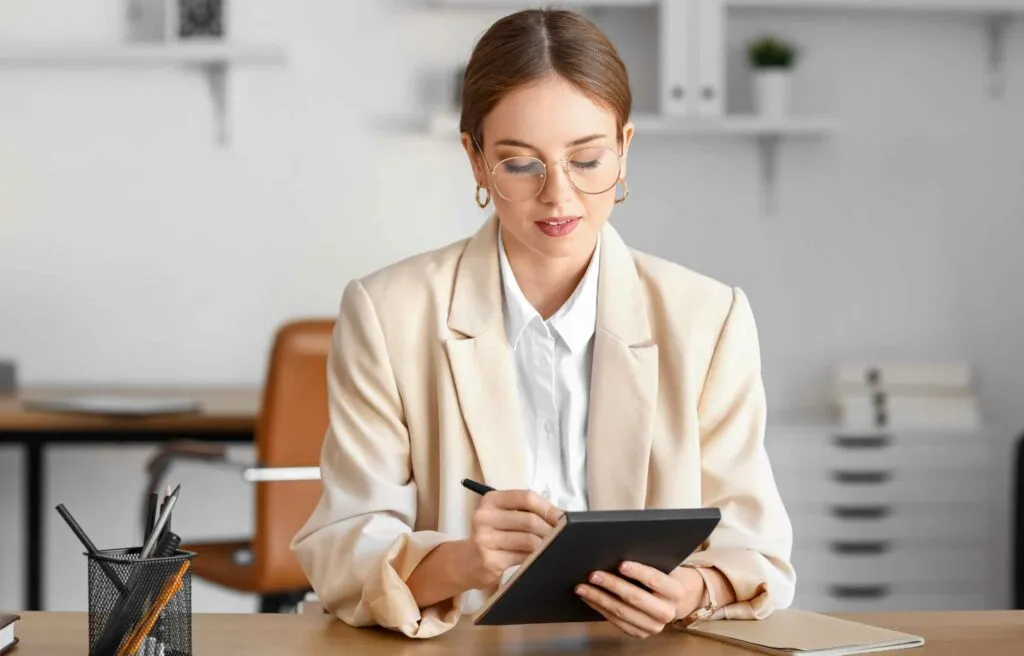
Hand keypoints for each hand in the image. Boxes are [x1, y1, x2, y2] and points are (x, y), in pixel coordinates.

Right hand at [460, 489, 562, 589]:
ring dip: (546, 544)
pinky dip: (536, 557)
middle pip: (529, 519)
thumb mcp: (503, 516)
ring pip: (528, 539)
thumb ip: (525, 512)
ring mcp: (484, 539)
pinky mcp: (490, 560)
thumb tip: (560, 517)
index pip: (526, 497)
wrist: (467, 562)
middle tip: (563, 536)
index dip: (548, 508)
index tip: (563, 518)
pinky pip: (522, 557)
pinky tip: (539, 558)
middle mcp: (484, 516)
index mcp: (491, 500)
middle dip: (551, 529)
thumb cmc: (492, 535)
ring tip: (553, 547)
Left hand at [575, 562, 704, 638]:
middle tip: (593, 574)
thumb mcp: (663, 566)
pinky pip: (616, 622)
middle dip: (611, 585)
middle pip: (635, 598)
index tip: (620, 564)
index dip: (637, 572)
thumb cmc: (662, 575)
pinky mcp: (640, 633)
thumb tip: (618, 549)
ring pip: (621, 612)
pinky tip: (588, 598)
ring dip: (599, 598)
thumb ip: (649, 559)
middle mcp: (667, 612)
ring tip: (582, 587)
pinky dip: (599, 608)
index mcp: (676, 591)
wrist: (671, 599)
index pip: (655, 579)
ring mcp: (653, 626)